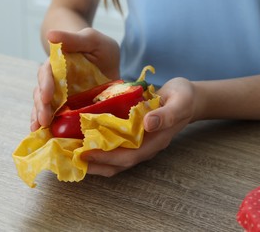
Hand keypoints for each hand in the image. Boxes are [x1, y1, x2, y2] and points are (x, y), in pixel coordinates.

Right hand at [31, 28, 120, 130]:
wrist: (107, 62)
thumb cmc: (99, 48)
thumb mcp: (91, 39)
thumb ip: (73, 38)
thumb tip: (50, 36)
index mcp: (58, 63)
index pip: (47, 73)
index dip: (46, 84)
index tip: (48, 97)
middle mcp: (55, 80)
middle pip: (42, 93)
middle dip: (41, 107)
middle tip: (43, 121)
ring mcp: (60, 95)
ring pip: (44, 105)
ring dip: (40, 117)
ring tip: (39, 130)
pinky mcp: (67, 107)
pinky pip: (55, 116)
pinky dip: (48, 125)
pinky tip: (43, 134)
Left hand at [81, 77, 199, 176]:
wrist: (188, 98)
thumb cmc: (184, 98)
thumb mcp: (180, 102)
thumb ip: (166, 114)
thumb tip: (148, 124)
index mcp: (156, 140)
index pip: (129, 156)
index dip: (107, 157)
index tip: (85, 153)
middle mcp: (146, 146)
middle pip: (118, 163)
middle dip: (95, 162)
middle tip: (71, 156)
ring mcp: (140, 143)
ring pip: (116, 159)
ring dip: (95, 159)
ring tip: (73, 153)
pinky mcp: (135, 136)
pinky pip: (116, 147)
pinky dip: (100, 148)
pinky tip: (86, 141)